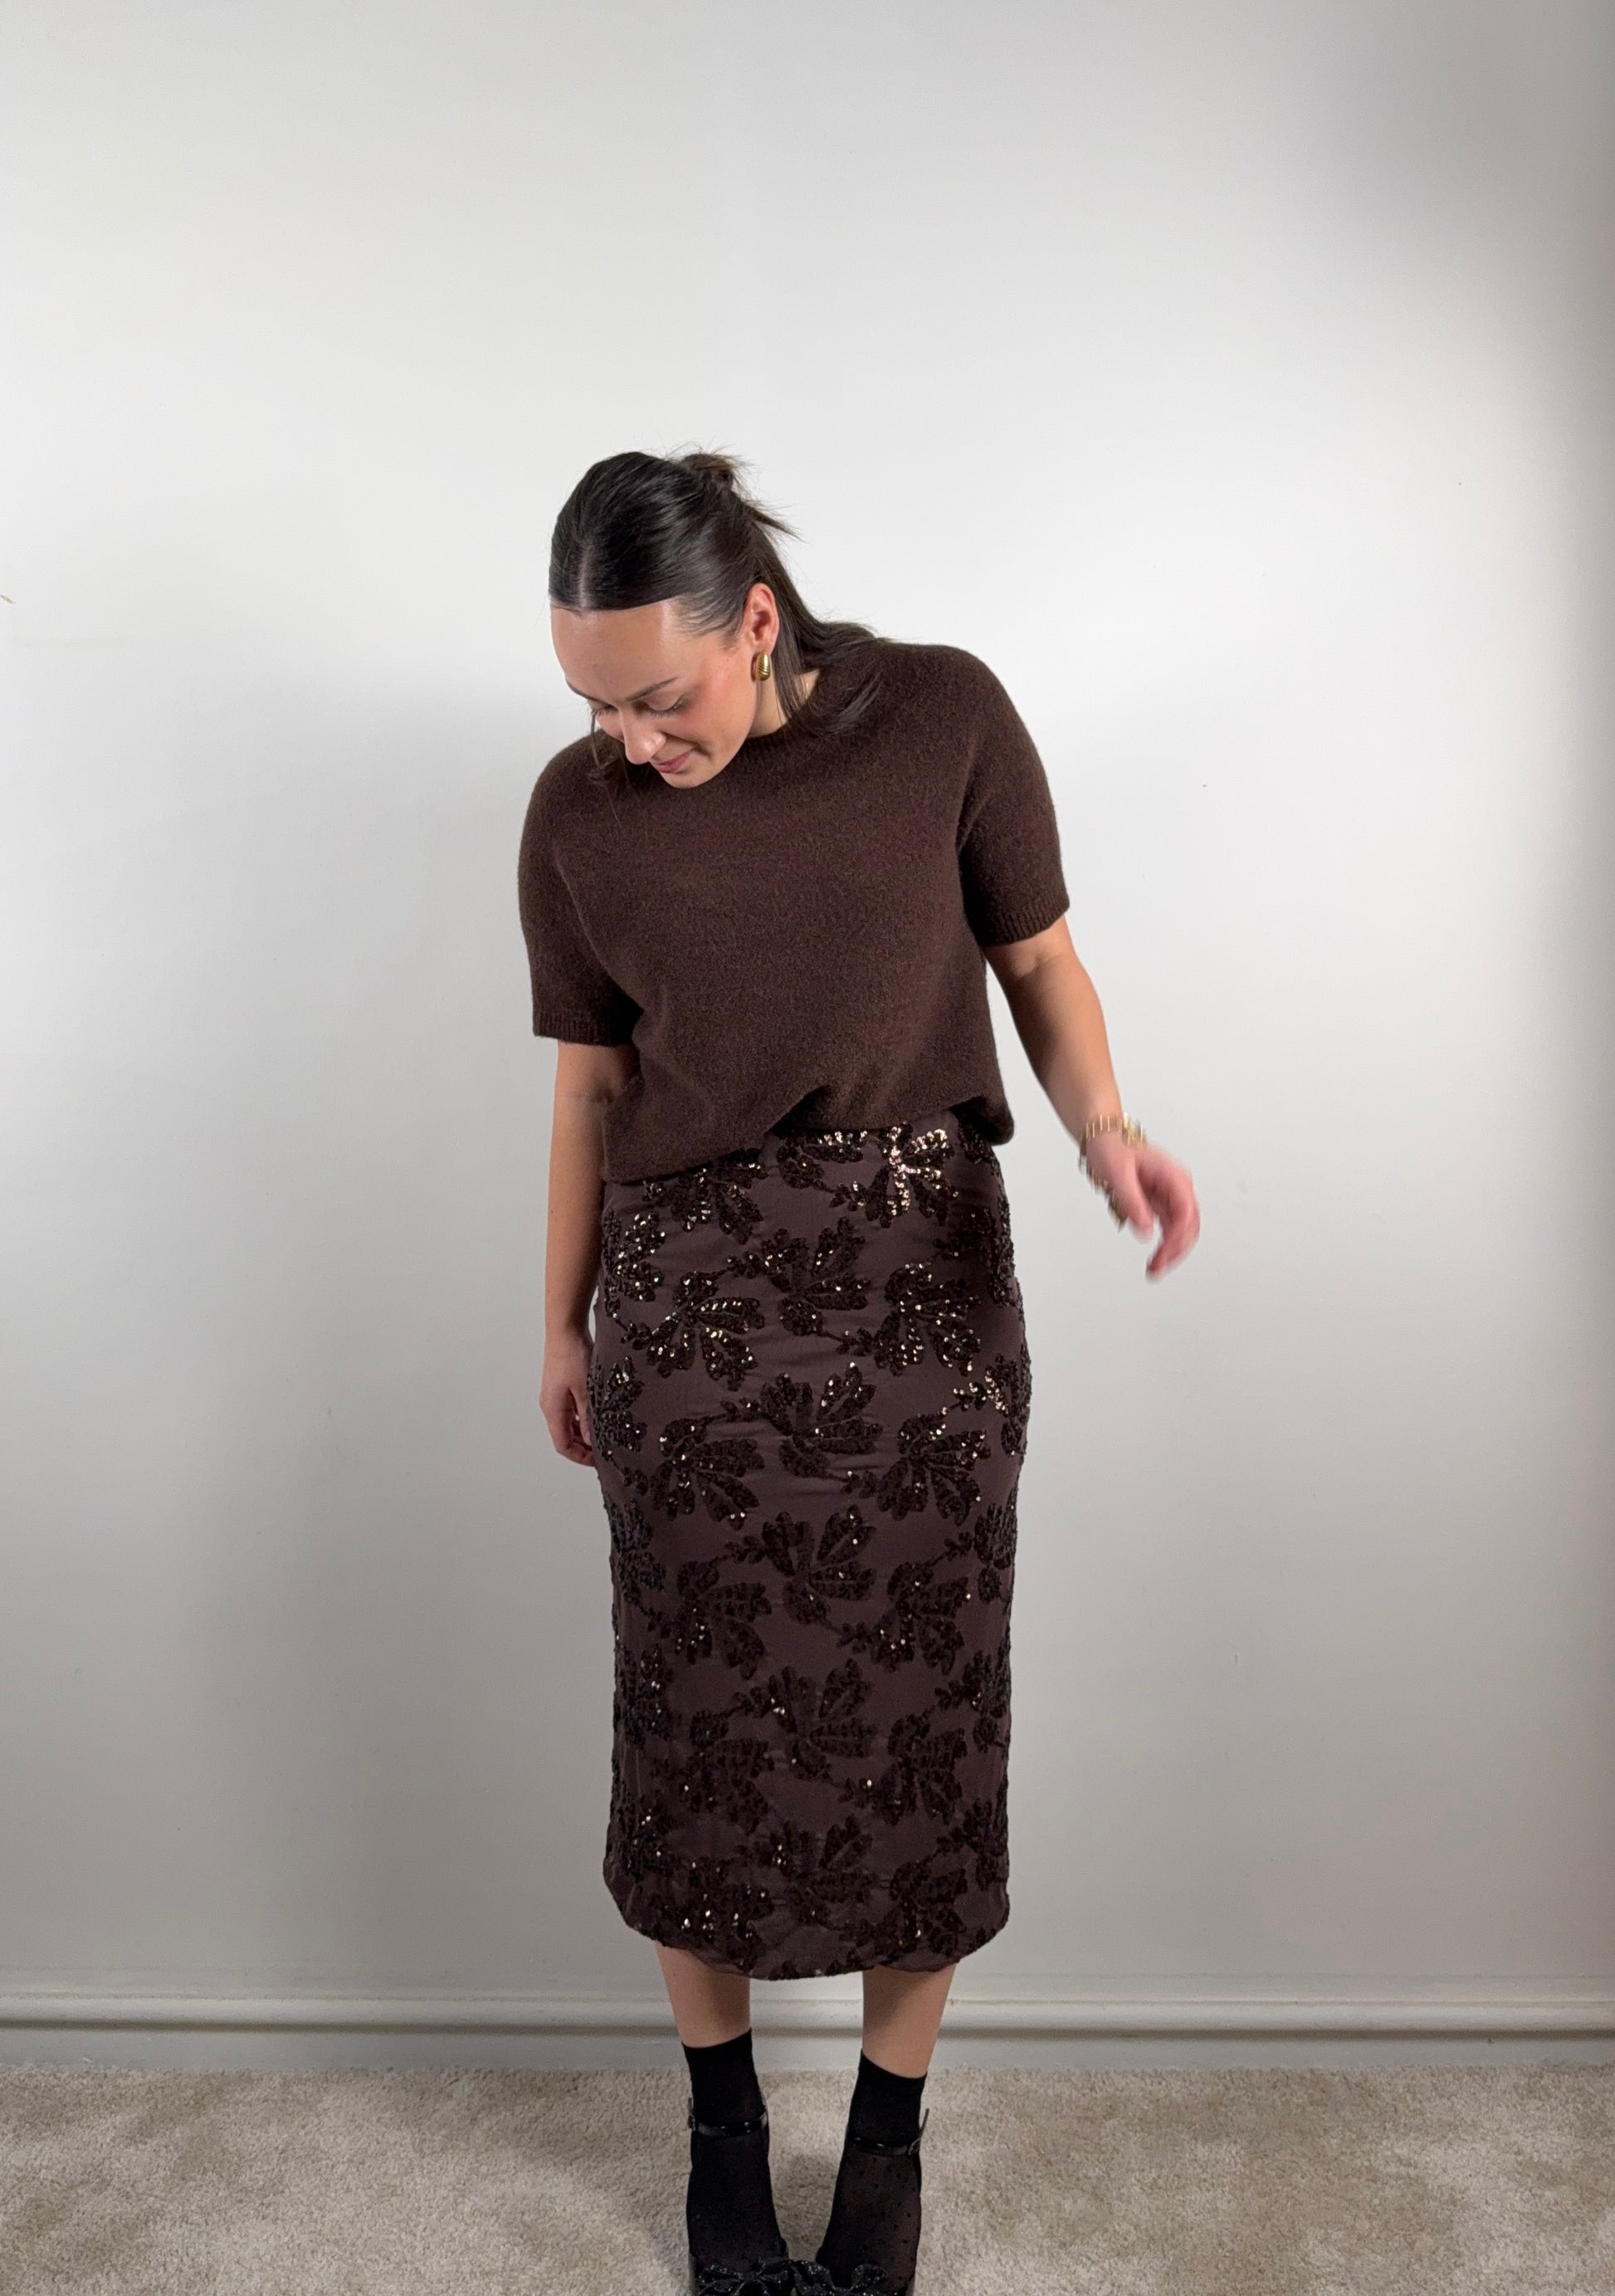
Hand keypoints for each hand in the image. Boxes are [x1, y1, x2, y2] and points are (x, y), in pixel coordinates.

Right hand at [541, 1326, 595, 1464]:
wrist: (565, 1329)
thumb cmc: (572, 1355)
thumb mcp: (587, 1390)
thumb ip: (589, 1418)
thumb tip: (593, 1440)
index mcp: (553, 1410)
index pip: (563, 1445)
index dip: (580, 1457)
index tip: (599, 1460)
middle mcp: (551, 1406)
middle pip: (564, 1436)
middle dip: (583, 1447)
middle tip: (605, 1449)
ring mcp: (555, 1395)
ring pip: (569, 1423)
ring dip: (584, 1431)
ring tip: (605, 1433)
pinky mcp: (562, 1386)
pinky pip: (572, 1410)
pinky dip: (584, 1417)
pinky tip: (599, 1414)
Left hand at [1080, 1132, 1199, 1278]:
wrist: (1104, 1140)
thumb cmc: (1112, 1150)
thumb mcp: (1118, 1175)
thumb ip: (1132, 1202)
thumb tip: (1145, 1229)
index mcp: (1173, 1175)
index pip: (1186, 1211)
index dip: (1177, 1236)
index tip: (1162, 1253)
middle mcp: (1177, 1186)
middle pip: (1190, 1224)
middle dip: (1177, 1249)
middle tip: (1157, 1267)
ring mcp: (1171, 1194)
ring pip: (1182, 1229)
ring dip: (1172, 1251)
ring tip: (1155, 1268)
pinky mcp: (1162, 1202)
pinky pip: (1170, 1227)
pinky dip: (1165, 1244)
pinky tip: (1157, 1257)